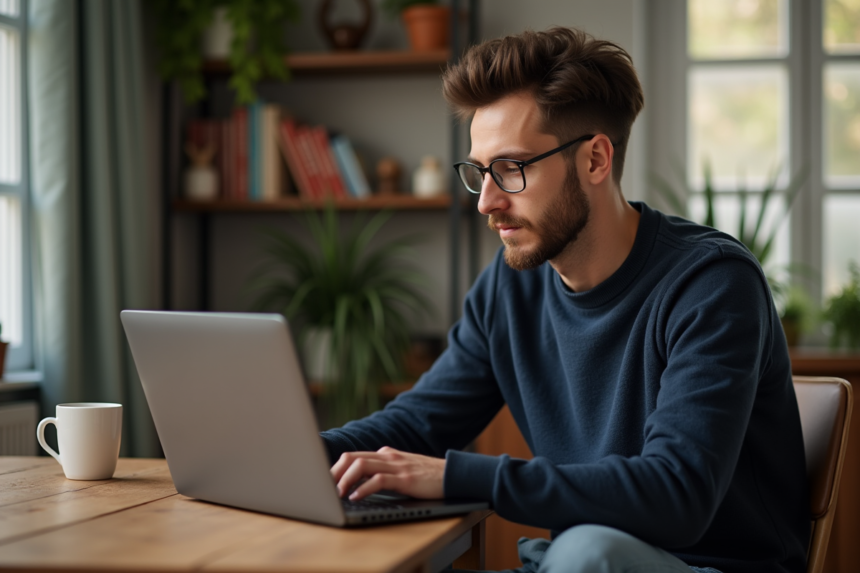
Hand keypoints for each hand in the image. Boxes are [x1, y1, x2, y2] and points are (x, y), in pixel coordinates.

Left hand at [331, 446, 445, 500]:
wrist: (453, 474)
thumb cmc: (427, 476)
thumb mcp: (401, 470)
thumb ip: (383, 472)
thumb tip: (358, 485)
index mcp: (385, 454)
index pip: (353, 455)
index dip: (335, 468)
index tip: (324, 482)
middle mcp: (388, 456)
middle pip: (352, 457)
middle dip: (334, 472)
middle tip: (324, 488)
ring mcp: (397, 465)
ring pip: (362, 465)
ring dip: (345, 480)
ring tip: (337, 494)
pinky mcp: (405, 478)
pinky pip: (379, 480)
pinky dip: (364, 488)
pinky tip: (356, 497)